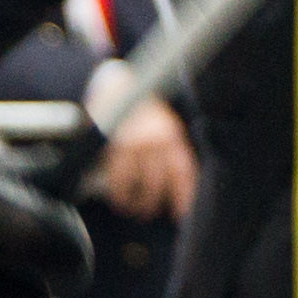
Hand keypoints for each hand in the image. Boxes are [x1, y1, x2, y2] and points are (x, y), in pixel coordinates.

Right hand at [90, 95, 197, 220]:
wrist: (116, 84)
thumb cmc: (141, 109)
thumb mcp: (163, 122)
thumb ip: (168, 147)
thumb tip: (172, 182)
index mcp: (172, 135)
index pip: (182, 171)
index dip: (183, 195)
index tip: (181, 213)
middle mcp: (156, 140)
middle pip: (159, 182)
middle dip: (153, 202)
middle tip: (148, 212)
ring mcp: (135, 144)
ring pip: (138, 183)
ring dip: (135, 202)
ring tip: (131, 209)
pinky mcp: (114, 146)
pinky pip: (117, 177)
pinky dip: (118, 192)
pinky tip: (118, 199)